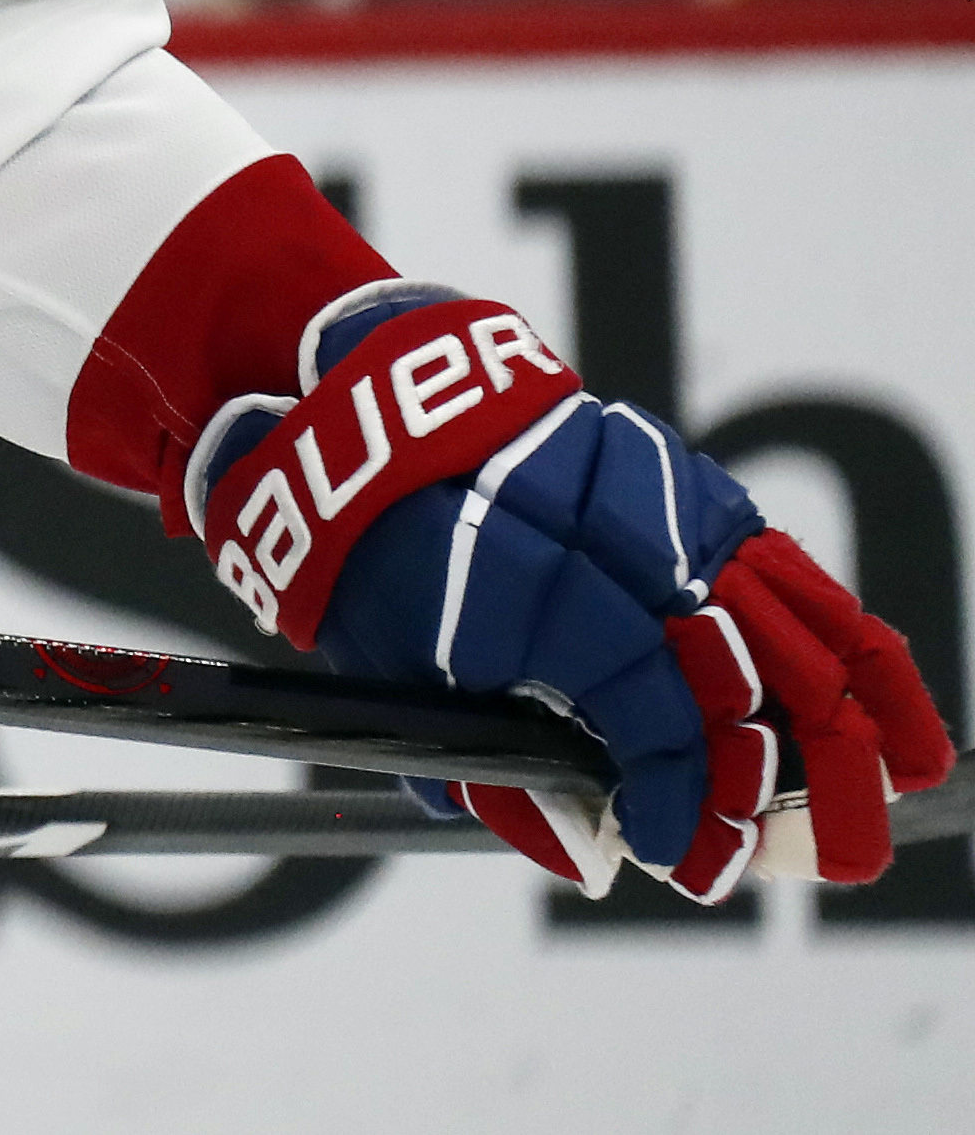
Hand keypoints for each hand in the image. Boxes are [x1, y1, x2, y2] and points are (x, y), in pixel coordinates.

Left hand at [191, 287, 954, 897]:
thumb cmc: (380, 558)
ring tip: (900, 781)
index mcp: (535, 584)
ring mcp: (667, 500)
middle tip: (831, 857)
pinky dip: (841, 635)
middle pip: (739, 666)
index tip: (677, 856)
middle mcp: (616, 534)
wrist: (376, 418)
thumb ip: (486, 773)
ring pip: (787, 608)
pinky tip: (879, 699)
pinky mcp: (692, 484)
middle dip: (793, 774)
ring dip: (853, 706)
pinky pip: (784, 569)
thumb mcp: (395, 671)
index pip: (649, 711)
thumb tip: (587, 857)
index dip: (676, 795)